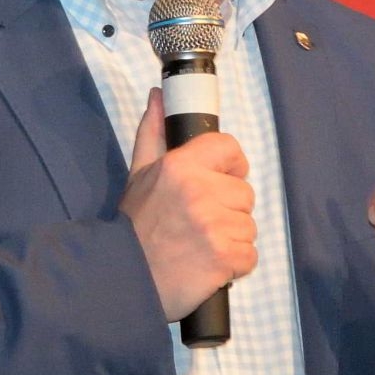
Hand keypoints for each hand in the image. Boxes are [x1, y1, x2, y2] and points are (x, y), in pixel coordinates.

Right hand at [120, 88, 256, 321]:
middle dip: (228, 209)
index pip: (230, 149)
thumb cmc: (134, 227)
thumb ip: (153, 134)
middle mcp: (200, 191)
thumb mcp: (139, 175)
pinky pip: (250, 255)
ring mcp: (214, 226)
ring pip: (249, 225)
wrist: (124, 278)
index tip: (218, 182)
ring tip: (202, 245)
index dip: (229, 166)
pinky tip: (210, 265)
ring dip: (231, 238)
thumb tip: (158, 96)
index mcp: (181, 166)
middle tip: (199, 224)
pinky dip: (235, 265)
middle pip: (244, 192)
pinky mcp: (225, 258)